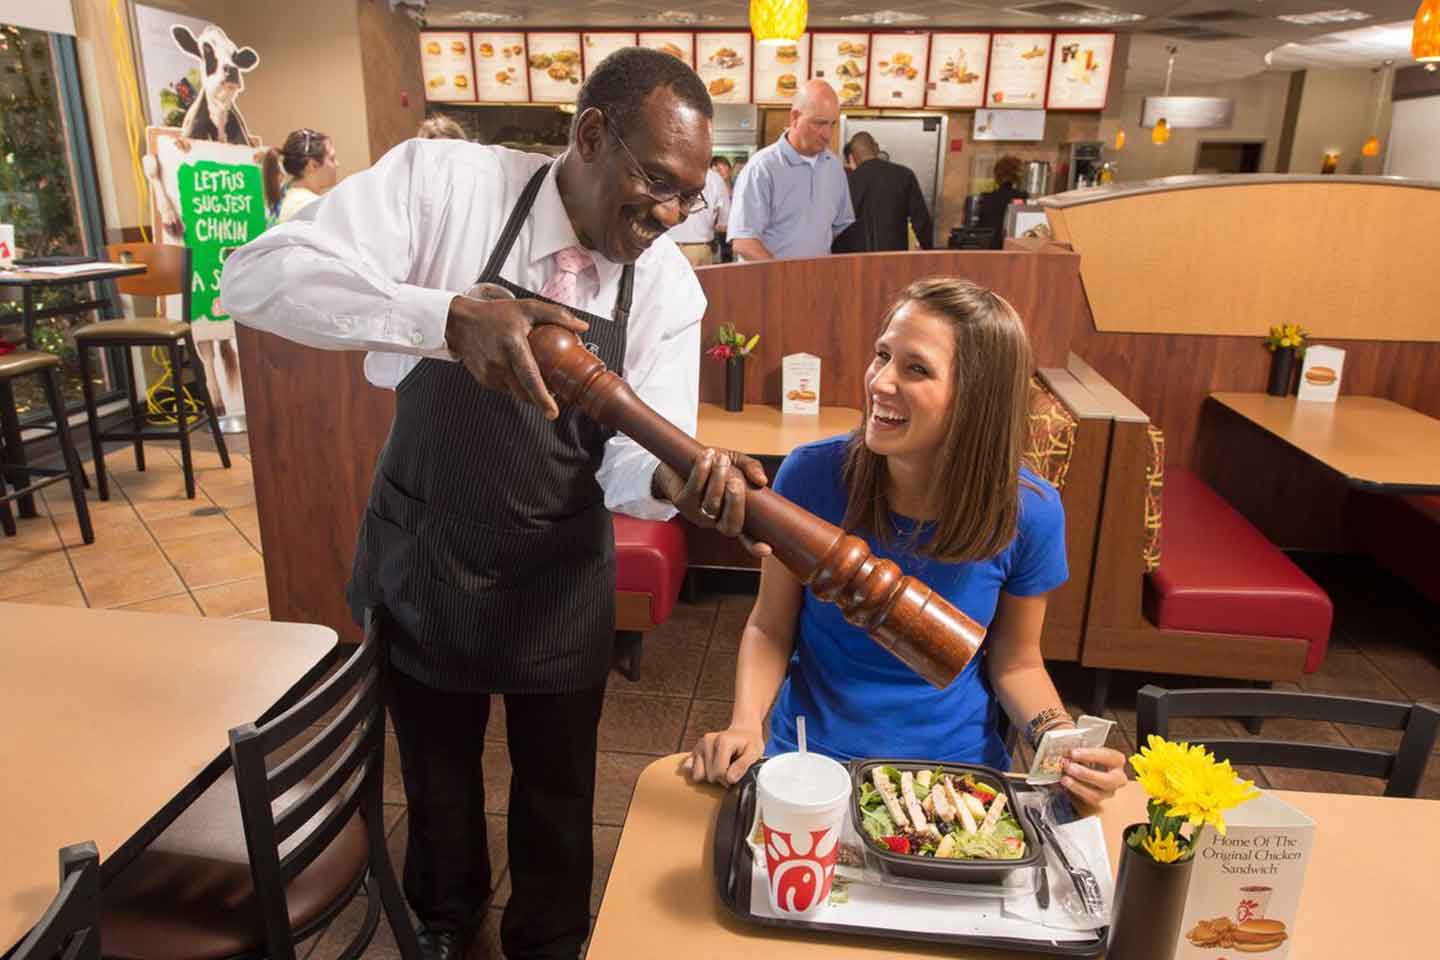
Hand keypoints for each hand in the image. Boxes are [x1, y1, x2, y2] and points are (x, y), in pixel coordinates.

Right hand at [444, 294, 588, 419]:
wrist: (462, 322)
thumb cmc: (496, 314)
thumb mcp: (527, 307)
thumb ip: (556, 315)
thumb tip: (582, 327)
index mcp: (512, 345)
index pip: (529, 376)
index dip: (542, 397)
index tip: (552, 412)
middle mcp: (499, 362)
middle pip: (524, 392)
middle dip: (541, 400)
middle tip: (554, 398)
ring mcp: (490, 374)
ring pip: (516, 392)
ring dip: (529, 391)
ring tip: (537, 379)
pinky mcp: (484, 380)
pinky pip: (506, 388)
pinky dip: (515, 385)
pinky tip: (516, 372)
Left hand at [653, 448, 771, 556]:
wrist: (680, 457)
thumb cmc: (713, 464)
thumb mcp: (737, 462)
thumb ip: (751, 468)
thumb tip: (762, 481)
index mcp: (734, 515)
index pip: (747, 538)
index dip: (756, 545)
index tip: (766, 549)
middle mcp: (717, 521)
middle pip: (730, 527)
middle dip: (735, 504)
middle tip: (736, 482)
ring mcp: (699, 515)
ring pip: (712, 505)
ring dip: (717, 480)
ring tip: (721, 459)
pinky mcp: (682, 504)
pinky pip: (693, 491)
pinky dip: (701, 473)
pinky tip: (706, 457)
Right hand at [686, 724, 764, 784]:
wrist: (743, 732)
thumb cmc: (750, 743)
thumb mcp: (754, 753)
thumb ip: (743, 766)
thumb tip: (730, 779)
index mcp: (722, 741)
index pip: (719, 772)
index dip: (728, 779)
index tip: (736, 775)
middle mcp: (707, 740)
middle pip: (710, 775)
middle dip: (721, 778)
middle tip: (731, 769)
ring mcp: (699, 745)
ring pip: (698, 775)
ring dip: (711, 776)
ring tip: (723, 767)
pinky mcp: (695, 749)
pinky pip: (692, 770)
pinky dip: (702, 772)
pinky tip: (712, 766)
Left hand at [1060, 747, 1128, 806]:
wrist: (1083, 769)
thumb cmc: (1085, 756)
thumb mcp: (1084, 749)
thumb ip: (1078, 749)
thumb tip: (1064, 748)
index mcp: (1116, 761)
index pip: (1109, 757)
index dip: (1091, 755)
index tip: (1073, 752)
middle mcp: (1117, 778)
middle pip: (1108, 780)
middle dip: (1086, 774)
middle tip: (1069, 767)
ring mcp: (1108, 792)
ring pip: (1097, 794)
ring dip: (1078, 786)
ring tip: (1064, 778)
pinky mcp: (1098, 800)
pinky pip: (1087, 800)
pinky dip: (1075, 791)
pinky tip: (1066, 784)